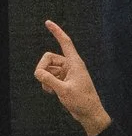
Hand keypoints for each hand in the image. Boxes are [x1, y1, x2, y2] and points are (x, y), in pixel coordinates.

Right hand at [32, 20, 111, 135]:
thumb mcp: (63, 90)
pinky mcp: (64, 80)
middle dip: (42, 68)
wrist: (89, 113)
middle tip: (42, 79)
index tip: (48, 22)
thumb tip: (37, 72)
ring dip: (45, 79)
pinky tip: (53, 93)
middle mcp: (71, 65)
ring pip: (47, 69)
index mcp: (75, 63)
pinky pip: (49, 77)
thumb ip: (49, 80)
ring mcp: (67, 73)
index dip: (57, 31)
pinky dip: (47, 84)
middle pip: (48, 58)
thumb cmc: (82, 101)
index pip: (65, 42)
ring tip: (53, 90)